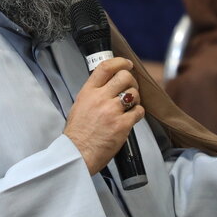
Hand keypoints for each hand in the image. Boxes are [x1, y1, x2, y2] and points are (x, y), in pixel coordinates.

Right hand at [64, 57, 144, 174]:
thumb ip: (93, 93)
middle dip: (132, 81)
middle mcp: (100, 98)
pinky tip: (131, 117)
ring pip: (134, 93)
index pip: (105, 67)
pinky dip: (138, 113)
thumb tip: (108, 85)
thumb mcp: (79, 105)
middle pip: (124, 77)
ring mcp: (112, 111)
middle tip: (130, 88)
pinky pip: (139, 111)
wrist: (77, 154)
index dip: (120, 62)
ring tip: (130, 105)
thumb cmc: (78, 133)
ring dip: (136, 98)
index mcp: (88, 92)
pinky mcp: (122, 125)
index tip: (127, 64)